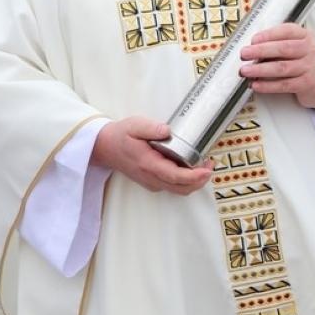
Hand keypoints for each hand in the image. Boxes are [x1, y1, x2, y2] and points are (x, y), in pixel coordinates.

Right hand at [92, 116, 213, 193]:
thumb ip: (150, 128)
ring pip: (179, 190)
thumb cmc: (120, 136)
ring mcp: (152, 182)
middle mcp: (151, 178)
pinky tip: (191, 167)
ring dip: (195, 182)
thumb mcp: (134, 125)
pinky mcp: (153, 182)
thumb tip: (167, 130)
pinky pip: (173, 186)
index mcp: (148, 164)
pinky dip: (186, 181)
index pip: (175, 176)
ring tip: (204, 165)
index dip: (194, 176)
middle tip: (210, 164)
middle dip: (200, 180)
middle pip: (182, 188)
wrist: (104, 148)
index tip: (207, 170)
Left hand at [239, 23, 314, 108]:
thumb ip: (278, 44)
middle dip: (261, 51)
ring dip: (261, 69)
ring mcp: (309, 67)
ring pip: (282, 67)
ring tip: (245, 71)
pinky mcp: (306, 84)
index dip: (268, 35)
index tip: (253, 39)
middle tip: (244, 54)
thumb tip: (253, 48)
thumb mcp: (297, 46)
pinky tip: (256, 85)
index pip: (287, 31)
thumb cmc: (303, 61)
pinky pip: (284, 84)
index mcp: (305, 36)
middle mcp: (309, 50)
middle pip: (283, 48)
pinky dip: (268, 85)